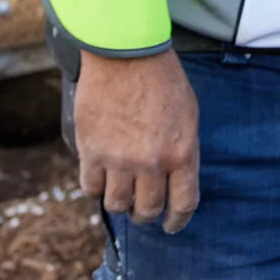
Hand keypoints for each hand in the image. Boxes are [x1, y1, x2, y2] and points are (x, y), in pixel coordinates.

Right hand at [75, 50, 200, 233]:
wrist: (124, 54)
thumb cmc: (161, 78)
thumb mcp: (188, 114)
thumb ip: (182, 149)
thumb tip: (175, 178)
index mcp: (182, 152)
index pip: (183, 203)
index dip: (177, 221)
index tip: (170, 226)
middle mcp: (152, 162)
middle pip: (147, 209)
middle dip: (146, 214)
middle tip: (142, 210)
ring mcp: (120, 159)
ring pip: (117, 204)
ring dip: (119, 203)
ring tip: (120, 194)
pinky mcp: (91, 151)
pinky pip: (90, 188)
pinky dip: (95, 188)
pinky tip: (100, 179)